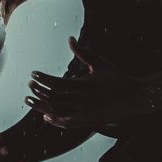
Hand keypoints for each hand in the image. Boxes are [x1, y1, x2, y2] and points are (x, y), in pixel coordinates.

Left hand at [26, 38, 144, 128]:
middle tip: (30, 84)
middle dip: (39, 90)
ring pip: (56, 112)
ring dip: (40, 106)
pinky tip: (45, 115)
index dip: (43, 79)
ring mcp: (84, 114)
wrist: (133, 98)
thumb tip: (69, 38)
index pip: (57, 83)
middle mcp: (83, 101)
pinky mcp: (87, 123)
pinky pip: (66, 123)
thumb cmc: (116, 77)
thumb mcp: (99, 62)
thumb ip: (82, 52)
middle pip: (53, 98)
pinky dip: (54, 120)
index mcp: (84, 86)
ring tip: (29, 100)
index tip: (33, 73)